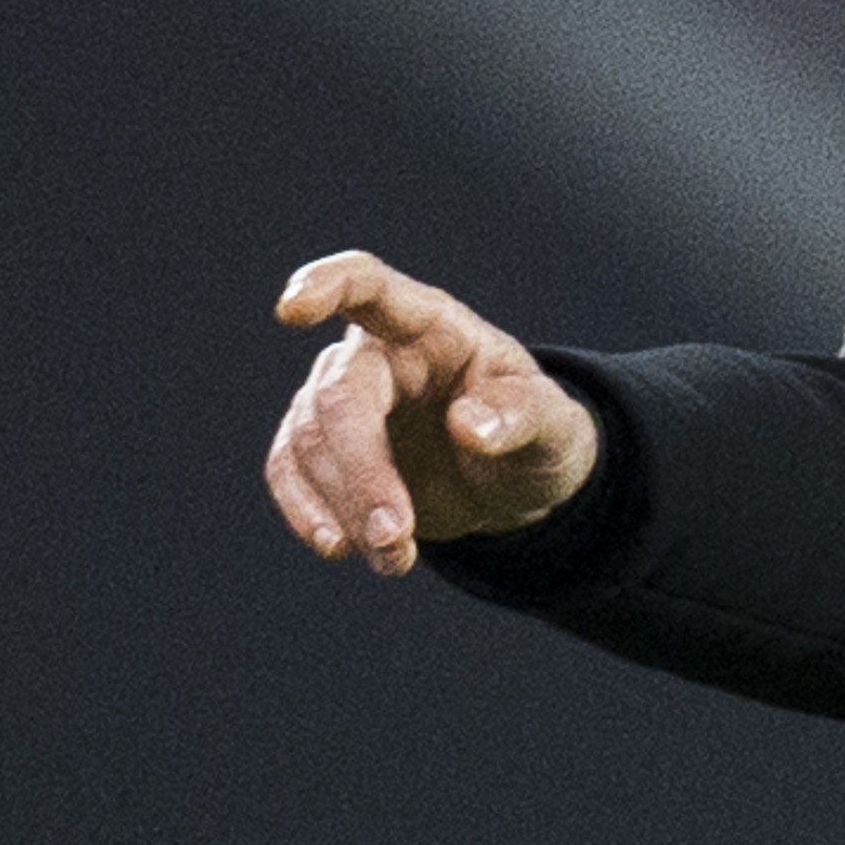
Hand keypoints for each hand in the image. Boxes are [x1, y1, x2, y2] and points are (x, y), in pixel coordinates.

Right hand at [262, 251, 599, 574]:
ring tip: (395, 560)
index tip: (291, 308)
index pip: (368, 284)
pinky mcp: (326, 451)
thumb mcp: (556, 426)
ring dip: (343, 508)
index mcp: (432, 326)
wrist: (518, 483)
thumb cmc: (539, 434)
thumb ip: (522, 416)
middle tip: (394, 537)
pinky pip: (288, 470)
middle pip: (339, 396)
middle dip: (361, 472)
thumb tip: (466, 425)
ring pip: (308, 442)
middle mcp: (376, 355)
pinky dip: (305, 511)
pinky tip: (336, 547)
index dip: (326, 286)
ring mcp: (344, 401)